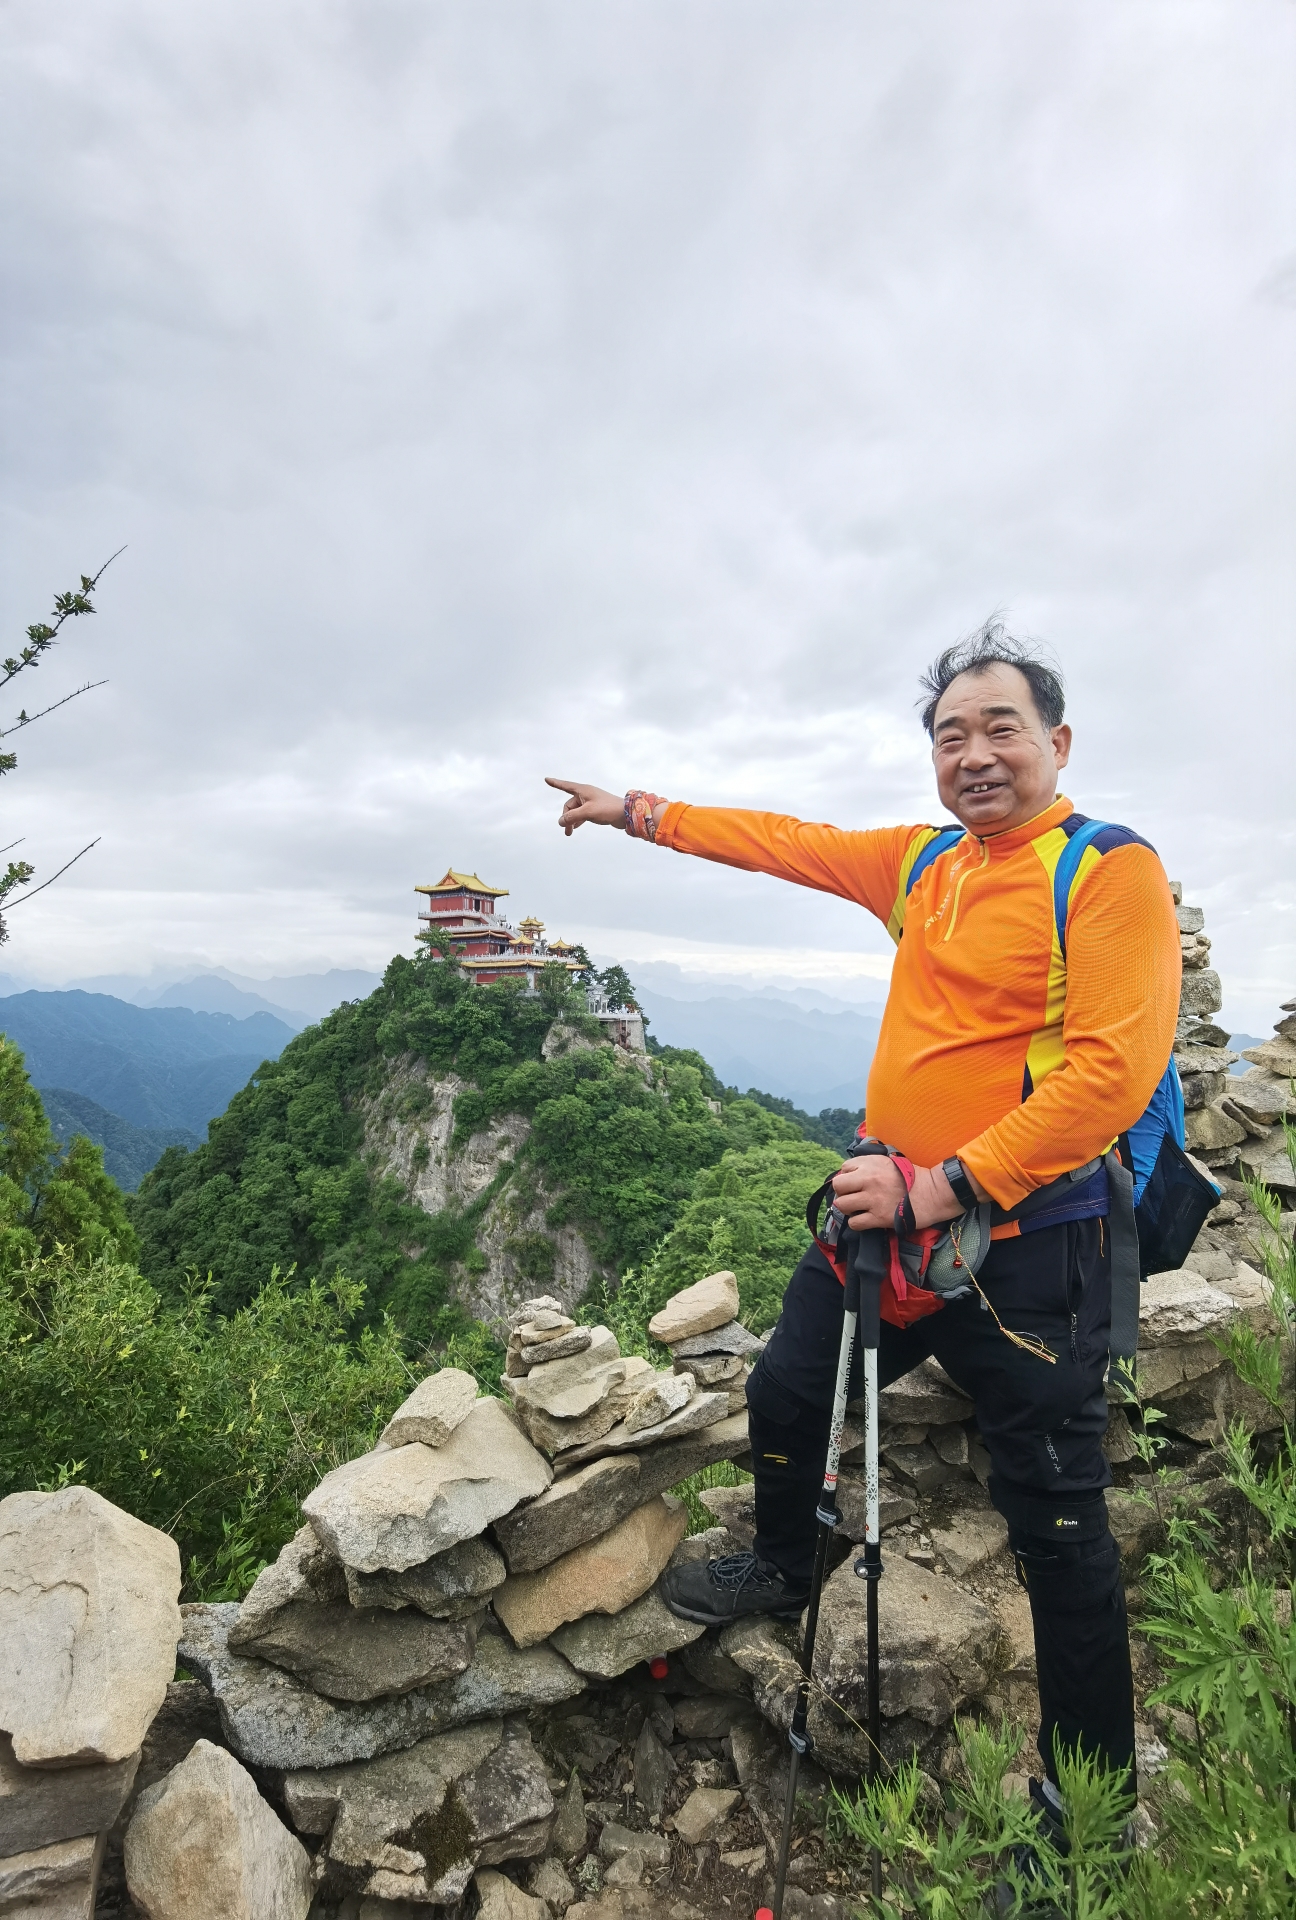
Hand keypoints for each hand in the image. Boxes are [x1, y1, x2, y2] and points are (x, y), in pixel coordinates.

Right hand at [546, 777, 625, 835]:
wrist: (625, 814)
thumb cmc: (607, 808)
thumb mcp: (587, 812)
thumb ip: (572, 817)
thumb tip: (561, 821)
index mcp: (583, 790)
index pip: (565, 786)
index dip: (555, 783)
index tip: (546, 779)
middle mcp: (586, 794)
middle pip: (569, 805)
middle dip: (566, 817)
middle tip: (567, 830)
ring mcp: (590, 802)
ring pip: (575, 811)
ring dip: (571, 821)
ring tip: (569, 833)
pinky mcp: (595, 809)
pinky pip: (582, 814)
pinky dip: (578, 820)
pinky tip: (575, 827)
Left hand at [832, 1157, 970, 1231]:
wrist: (933, 1193)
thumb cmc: (913, 1177)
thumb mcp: (890, 1162)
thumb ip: (871, 1165)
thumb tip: (853, 1174)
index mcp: (871, 1164)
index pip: (844, 1168)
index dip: (849, 1176)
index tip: (857, 1182)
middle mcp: (868, 1179)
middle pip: (838, 1185)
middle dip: (842, 1192)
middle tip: (852, 1196)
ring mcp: (872, 1199)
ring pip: (842, 1205)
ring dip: (848, 1208)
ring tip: (858, 1209)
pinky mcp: (878, 1218)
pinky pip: (854, 1223)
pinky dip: (857, 1223)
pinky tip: (865, 1220)